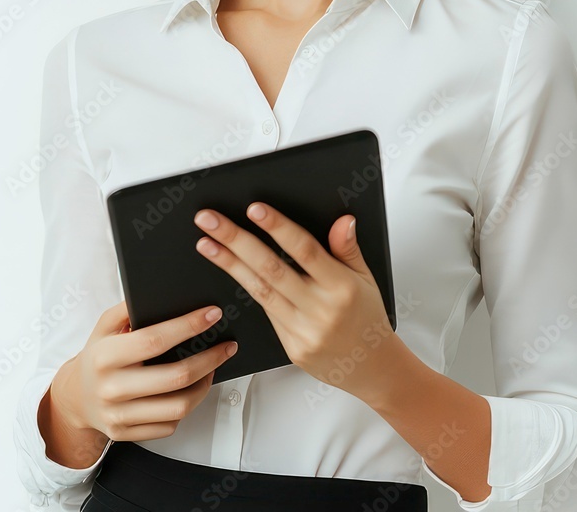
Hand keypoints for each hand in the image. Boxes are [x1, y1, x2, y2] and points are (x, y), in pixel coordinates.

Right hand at [45, 299, 237, 458]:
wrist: (75, 399)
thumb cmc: (98, 356)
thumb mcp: (104, 326)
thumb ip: (128, 308)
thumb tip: (162, 295)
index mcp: (105, 356)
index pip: (154, 340)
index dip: (187, 326)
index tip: (212, 315)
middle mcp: (111, 388)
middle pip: (175, 377)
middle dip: (210, 359)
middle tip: (227, 345)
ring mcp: (119, 416)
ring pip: (178, 407)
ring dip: (204, 385)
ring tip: (213, 367)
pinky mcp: (127, 435)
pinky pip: (170, 425)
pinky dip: (187, 406)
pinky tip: (193, 388)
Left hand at [192, 203, 395, 398]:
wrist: (371, 367)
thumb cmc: (367, 316)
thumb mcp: (366, 278)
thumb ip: (348, 249)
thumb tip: (343, 219)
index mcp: (341, 287)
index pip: (304, 250)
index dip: (278, 228)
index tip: (254, 209)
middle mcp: (320, 309)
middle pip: (271, 268)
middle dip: (236, 240)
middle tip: (209, 219)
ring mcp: (303, 331)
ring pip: (259, 290)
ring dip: (228, 264)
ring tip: (205, 242)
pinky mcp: (291, 347)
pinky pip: (264, 312)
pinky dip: (245, 287)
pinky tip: (227, 269)